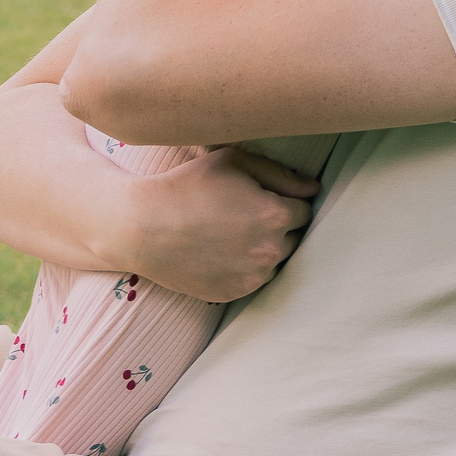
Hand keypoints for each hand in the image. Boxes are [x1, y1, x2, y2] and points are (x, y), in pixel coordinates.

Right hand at [114, 146, 316, 300]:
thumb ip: (281, 173)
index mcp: (276, 215)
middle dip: (276, 225)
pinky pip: (254, 279)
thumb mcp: (234, 161)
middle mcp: (271, 250)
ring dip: (263, 248)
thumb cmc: (188, 186)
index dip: (282, 200)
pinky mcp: (235, 294)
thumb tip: (314, 189)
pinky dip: (244, 267)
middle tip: (242, 214)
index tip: (259, 197)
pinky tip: (220, 252)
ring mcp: (253, 277)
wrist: (141, 226)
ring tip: (229, 233)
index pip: (304, 209)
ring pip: (275, 260)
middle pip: (293, 237)